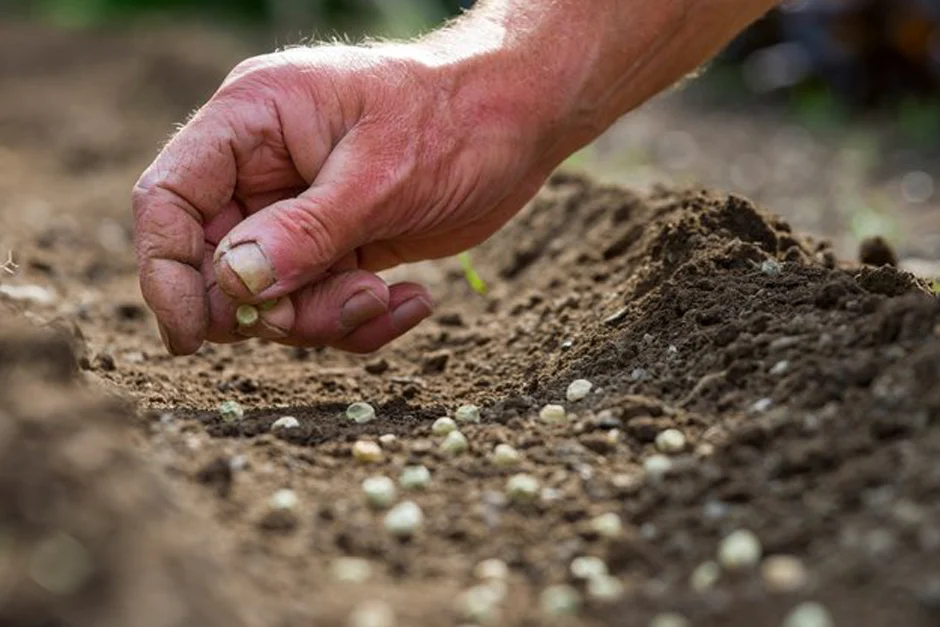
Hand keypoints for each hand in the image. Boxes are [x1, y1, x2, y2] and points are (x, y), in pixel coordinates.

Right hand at [133, 42, 558, 354]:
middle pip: (218, 263)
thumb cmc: (456, 121)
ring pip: (273, 297)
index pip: (170, 198)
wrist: (521, 122)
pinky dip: (360, 319)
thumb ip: (306, 232)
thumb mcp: (381, 176)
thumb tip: (234, 283)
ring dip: (325, 317)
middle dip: (272, 307)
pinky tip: (414, 302)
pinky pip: (322, 304)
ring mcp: (301, 211)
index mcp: (253, 121)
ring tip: (384, 297)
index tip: (190, 337)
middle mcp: (264, 169)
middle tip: (345, 303)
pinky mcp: (338, 245)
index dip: (166, 270)